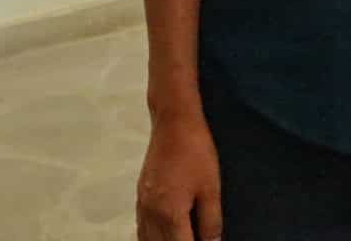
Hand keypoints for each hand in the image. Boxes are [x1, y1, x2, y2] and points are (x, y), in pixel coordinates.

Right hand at [137, 113, 222, 240]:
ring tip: (182, 237)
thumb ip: (211, 221)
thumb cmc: (196, 153)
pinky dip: (151, 237)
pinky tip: (164, 235)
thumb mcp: (210, 188)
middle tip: (196, 238)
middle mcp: (150, 214)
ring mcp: (142, 205)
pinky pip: (141, 228)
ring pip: (146, 239)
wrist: (173, 122)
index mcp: (169, 214)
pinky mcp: (140, 196)